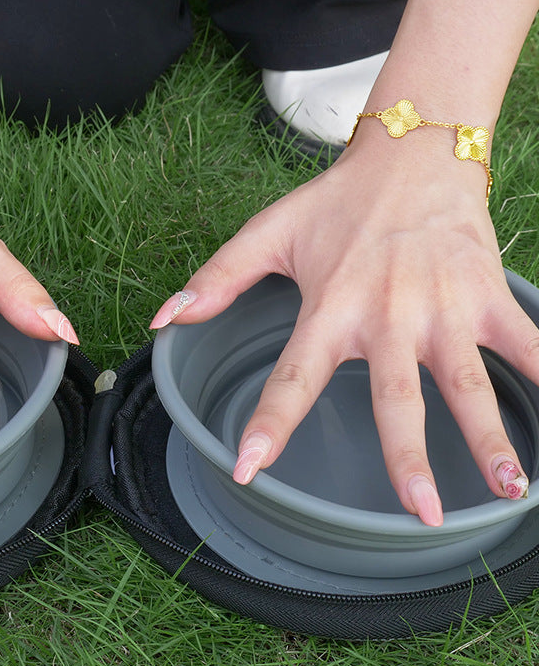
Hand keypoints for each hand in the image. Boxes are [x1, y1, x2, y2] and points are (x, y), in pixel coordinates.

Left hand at [151, 127, 536, 524]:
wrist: (413, 153)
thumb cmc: (336, 203)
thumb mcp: (268, 234)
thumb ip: (215, 279)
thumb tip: (163, 320)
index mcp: (330, 307)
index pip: (292, 376)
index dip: (269, 423)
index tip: (249, 470)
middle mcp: (388, 316)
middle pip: (395, 396)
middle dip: (407, 456)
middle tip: (420, 511)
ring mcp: (443, 308)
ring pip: (467, 381)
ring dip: (488, 435)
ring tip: (508, 488)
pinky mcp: (485, 295)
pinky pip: (527, 342)